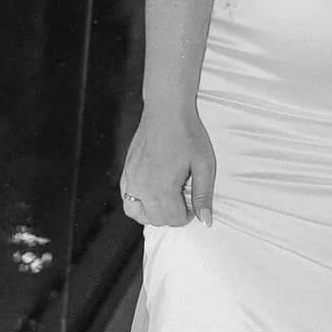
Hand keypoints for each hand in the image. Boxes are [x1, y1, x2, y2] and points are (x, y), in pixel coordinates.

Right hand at [120, 106, 215, 227]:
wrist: (166, 110)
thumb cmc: (187, 134)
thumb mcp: (204, 165)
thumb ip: (203, 195)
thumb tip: (205, 221)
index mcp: (162, 188)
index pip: (173, 219)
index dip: (187, 215)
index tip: (193, 203)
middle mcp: (142, 187)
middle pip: (155, 219)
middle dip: (171, 215)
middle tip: (182, 197)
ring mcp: (131, 179)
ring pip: (136, 213)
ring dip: (152, 213)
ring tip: (166, 199)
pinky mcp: (126, 171)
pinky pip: (126, 197)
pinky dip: (138, 202)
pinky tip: (152, 191)